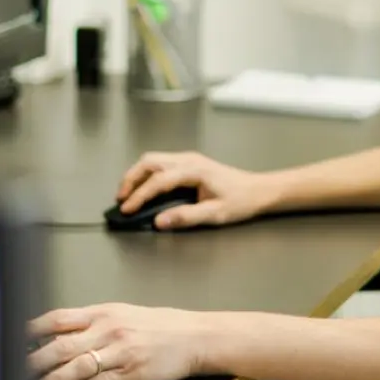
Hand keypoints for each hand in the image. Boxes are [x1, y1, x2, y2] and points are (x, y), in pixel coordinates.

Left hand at [28, 303, 207, 379]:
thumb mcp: (124, 313)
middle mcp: (109, 330)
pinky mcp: (128, 374)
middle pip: (60, 346)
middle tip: (14, 369)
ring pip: (74, 368)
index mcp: (105, 312)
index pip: (58, 318)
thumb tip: (57, 333)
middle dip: (33, 360)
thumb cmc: (162, 325)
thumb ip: (92, 321)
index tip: (14, 338)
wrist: (196, 336)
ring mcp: (118, 353)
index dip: (32, 329)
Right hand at [117, 150, 275, 229]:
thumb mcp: (215, 214)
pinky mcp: (189, 162)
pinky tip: (143, 187)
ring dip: (137, 175)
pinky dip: (146, 173)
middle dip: (131, 179)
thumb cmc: (241, 201)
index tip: (126, 209)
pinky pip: (161, 163)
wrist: (259, 190)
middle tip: (121, 200)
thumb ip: (186, 217)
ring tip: (127, 194)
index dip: (139, 195)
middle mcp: (189, 159)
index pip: (158, 180)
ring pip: (153, 159)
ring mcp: (189, 158)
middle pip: (150, 162)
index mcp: (195, 170)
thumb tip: (159, 221)